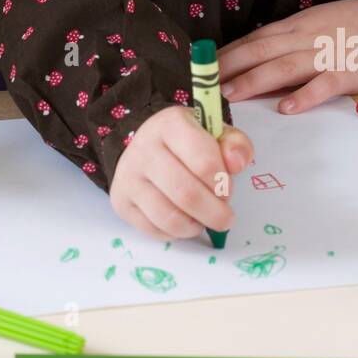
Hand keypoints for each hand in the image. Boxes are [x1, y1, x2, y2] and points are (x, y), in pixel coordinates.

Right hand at [110, 105, 254, 239]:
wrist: (146, 145)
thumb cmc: (187, 142)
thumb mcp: (215, 134)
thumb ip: (234, 145)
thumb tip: (237, 164)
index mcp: (170, 124)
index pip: (203, 161)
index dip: (223, 182)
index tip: (228, 189)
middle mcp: (144, 148)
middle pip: (186, 194)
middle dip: (214, 213)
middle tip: (225, 217)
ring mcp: (129, 176)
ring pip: (169, 217)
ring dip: (195, 226)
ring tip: (203, 220)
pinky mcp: (121, 200)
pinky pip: (153, 230)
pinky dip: (175, 233)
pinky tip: (183, 220)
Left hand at [219, 0, 357, 112]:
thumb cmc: (355, 24)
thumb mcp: (316, 23)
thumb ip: (289, 41)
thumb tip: (258, 60)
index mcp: (296, 25)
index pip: (254, 39)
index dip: (228, 53)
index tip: (204, 67)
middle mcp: (305, 37)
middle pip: (260, 51)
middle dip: (230, 67)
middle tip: (206, 85)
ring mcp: (326, 54)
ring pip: (283, 66)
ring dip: (254, 80)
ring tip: (231, 96)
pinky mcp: (348, 72)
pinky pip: (323, 84)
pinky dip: (304, 96)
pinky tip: (286, 108)